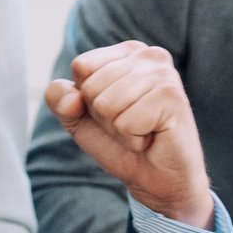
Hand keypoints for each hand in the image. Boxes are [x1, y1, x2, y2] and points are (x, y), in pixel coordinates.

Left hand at [46, 41, 211, 227]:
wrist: (157, 180)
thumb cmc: (121, 144)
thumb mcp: (78, 118)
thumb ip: (60, 99)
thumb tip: (72, 101)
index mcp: (127, 51)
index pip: (81, 66)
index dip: (87, 98)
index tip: (114, 111)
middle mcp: (148, 55)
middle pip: (92, 86)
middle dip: (104, 116)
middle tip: (131, 125)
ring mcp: (163, 74)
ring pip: (106, 104)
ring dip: (119, 129)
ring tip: (142, 131)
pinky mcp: (172, 97)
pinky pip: (126, 123)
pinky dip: (133, 140)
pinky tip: (152, 137)